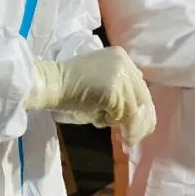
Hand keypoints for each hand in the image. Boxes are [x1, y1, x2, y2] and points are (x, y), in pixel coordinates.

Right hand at [26, 47, 155, 144]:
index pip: (141, 87)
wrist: (51, 83)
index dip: (141, 109)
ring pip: (133, 110)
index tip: (136, 125)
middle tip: (131, 139)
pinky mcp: (113, 90)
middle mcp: (124, 62)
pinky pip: (120, 115)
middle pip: (143, 98)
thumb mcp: (99, 79)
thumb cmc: (70, 86)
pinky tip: (96, 120)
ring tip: (106, 126)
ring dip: (122, 124)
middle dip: (139, 122)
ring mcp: (120, 75)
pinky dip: (109, 122)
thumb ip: (118, 87)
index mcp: (122, 56)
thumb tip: (137, 112)